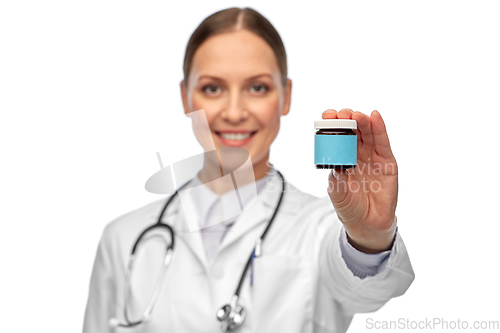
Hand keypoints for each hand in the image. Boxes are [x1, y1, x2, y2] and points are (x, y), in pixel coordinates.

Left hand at [324, 108, 397, 253]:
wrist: (367, 223)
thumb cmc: (349, 206)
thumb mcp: (337, 193)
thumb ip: (336, 179)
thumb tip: (336, 164)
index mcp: (342, 157)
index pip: (337, 135)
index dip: (332, 124)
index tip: (326, 116)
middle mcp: (357, 153)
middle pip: (353, 130)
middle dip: (347, 119)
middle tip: (341, 114)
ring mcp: (373, 156)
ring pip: (368, 133)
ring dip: (362, 120)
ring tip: (356, 114)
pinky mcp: (387, 162)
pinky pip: (383, 143)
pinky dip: (379, 128)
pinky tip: (374, 116)